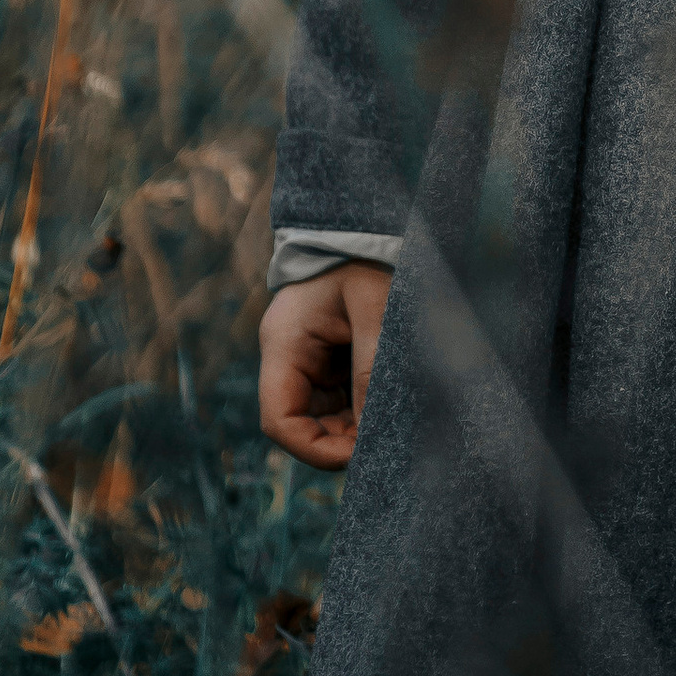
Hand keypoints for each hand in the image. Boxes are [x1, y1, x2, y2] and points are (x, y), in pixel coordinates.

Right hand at [258, 261, 392, 468]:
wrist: (369, 219)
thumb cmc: (369, 255)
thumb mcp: (375, 306)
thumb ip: (372, 366)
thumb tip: (374, 430)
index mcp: (284, 344)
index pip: (280, 420)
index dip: (314, 449)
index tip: (359, 456)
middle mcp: (291, 356)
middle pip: (304, 422)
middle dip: (342, 440)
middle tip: (386, 444)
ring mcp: (311, 356)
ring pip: (325, 413)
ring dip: (356, 425)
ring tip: (395, 424)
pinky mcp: (332, 353)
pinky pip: (343, 394)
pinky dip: (365, 405)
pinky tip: (393, 404)